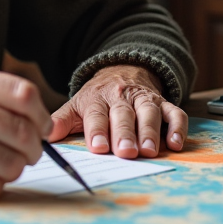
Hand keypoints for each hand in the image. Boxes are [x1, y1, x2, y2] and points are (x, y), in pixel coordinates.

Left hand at [48, 64, 187, 158]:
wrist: (122, 71)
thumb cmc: (97, 97)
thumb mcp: (76, 105)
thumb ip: (62, 121)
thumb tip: (45, 137)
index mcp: (97, 99)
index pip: (96, 114)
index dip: (97, 130)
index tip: (98, 148)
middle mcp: (121, 97)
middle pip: (124, 114)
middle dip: (125, 133)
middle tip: (126, 153)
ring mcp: (144, 99)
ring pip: (149, 112)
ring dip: (151, 131)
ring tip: (150, 150)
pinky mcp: (163, 102)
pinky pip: (174, 112)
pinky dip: (178, 127)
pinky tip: (177, 143)